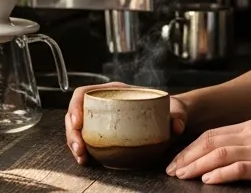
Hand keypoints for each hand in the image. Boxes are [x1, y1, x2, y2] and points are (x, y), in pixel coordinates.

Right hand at [64, 81, 188, 165]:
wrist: (169, 119)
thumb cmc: (166, 109)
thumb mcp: (173, 108)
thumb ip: (177, 114)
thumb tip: (176, 126)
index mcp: (114, 91)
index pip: (85, 92)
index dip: (76, 105)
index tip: (77, 121)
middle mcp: (103, 104)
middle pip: (76, 113)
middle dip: (72, 131)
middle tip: (79, 147)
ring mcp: (100, 119)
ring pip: (77, 128)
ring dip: (74, 143)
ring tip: (81, 157)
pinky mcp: (102, 134)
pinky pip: (85, 140)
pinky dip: (82, 150)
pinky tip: (85, 160)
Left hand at [166, 119, 250, 191]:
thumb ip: (246, 147)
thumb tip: (216, 159)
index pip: (212, 134)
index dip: (190, 148)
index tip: (176, 161)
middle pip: (210, 141)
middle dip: (187, 156)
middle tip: (171, 171)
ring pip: (221, 153)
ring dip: (197, 165)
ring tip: (182, 176)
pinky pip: (241, 168)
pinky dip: (221, 174)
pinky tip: (208, 181)